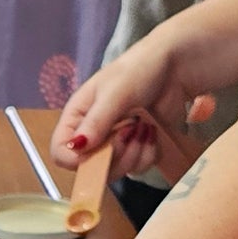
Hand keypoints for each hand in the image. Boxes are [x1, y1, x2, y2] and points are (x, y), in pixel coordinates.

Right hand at [51, 34, 211, 179]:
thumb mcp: (114, 94)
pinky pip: (138, 168)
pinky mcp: (138, 149)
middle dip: (115, 155)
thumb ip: (95, 123)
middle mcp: (92, 134)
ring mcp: (116, 144)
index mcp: (77, 117)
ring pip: (117, 171)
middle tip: (130, 129)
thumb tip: (75, 149)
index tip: (100, 150)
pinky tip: (153, 132)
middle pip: (91, 168)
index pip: (61, 152)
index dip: (77, 159)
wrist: (176, 66)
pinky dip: (148, 154)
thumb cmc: (138, 71)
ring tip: (144, 126)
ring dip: (135, 154)